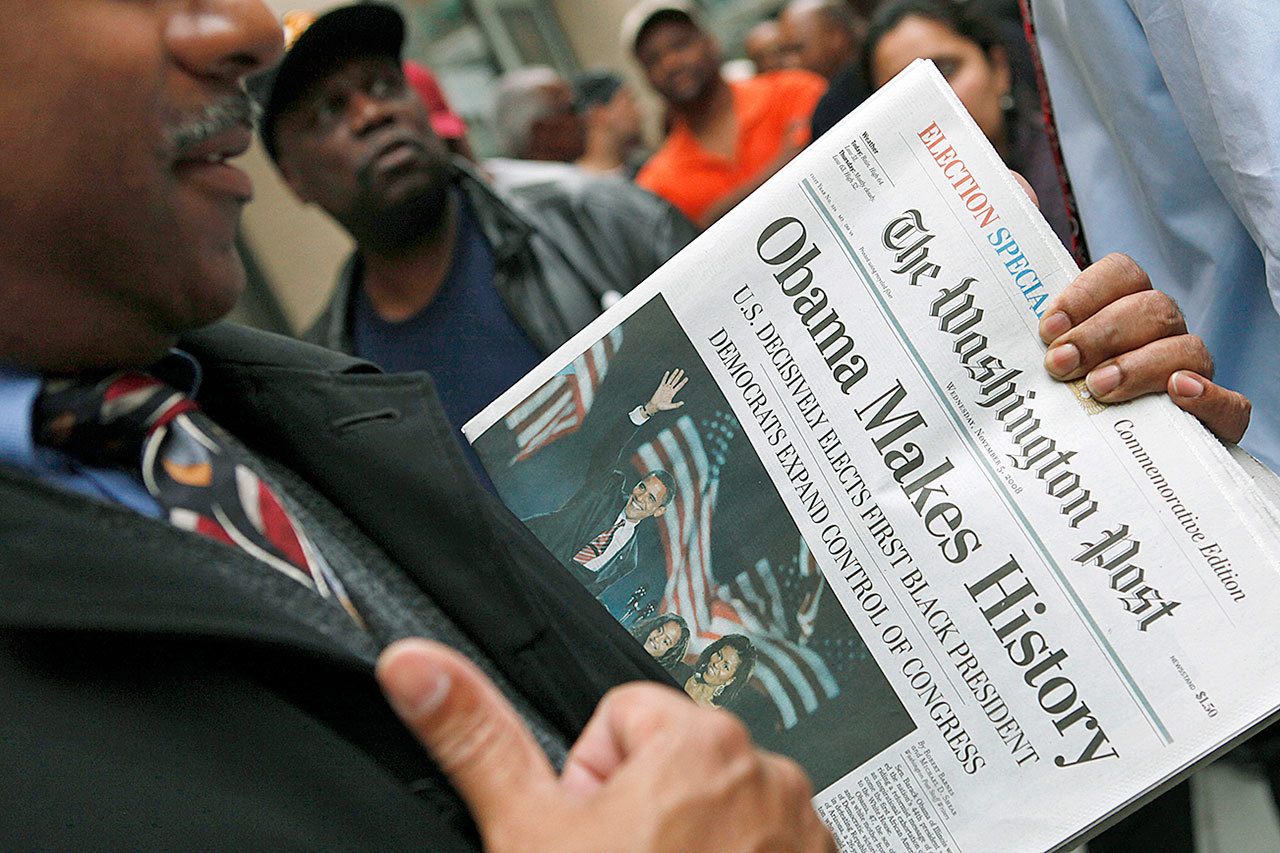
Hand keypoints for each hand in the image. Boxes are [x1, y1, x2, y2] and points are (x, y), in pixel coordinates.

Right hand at [377, 639, 833, 852]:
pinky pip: (765, 849)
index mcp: (699, 740)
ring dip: (691, 845)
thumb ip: (477, 737)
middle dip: (642, 813)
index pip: (622, 718)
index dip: (590, 781)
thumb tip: (416, 664)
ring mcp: (804, 832)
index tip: (593, 833)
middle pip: (673, 764)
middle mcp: (769, 774)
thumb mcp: (528, 833)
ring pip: (719, 810)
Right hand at [643, 368, 687, 416]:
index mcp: (673, 393)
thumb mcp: (670, 406)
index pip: (679, 386)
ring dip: (674, 374)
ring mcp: (665, 387)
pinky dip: (666, 376)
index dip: (683, 382)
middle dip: (679, 376)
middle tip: (682, 371)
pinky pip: (664, 380)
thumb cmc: (662, 407)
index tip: (687, 378)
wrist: (655, 406)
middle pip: (676, 381)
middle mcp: (670, 389)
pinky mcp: (660, 387)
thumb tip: (683, 403)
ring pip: (670, 379)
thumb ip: (676, 405)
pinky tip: (668, 372)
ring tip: (677, 369)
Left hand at [1038, 253, 1250, 442]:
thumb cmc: (1072, 407)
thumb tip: (1034, 300)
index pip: (1122, 273)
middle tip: (1061, 365)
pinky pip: (1231, 403)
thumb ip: (1049, 344)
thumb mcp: (1053, 372)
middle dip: (1100, 335)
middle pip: (1151, 308)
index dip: (1085, 294)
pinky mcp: (1218, 418)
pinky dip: (1207, 397)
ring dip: (1139, 365)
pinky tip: (1177, 393)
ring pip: (1186, 349)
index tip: (1048, 329)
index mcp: (1126, 312)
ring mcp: (1195, 374)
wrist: (1114, 466)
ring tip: (1099, 388)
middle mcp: (1164, 335)